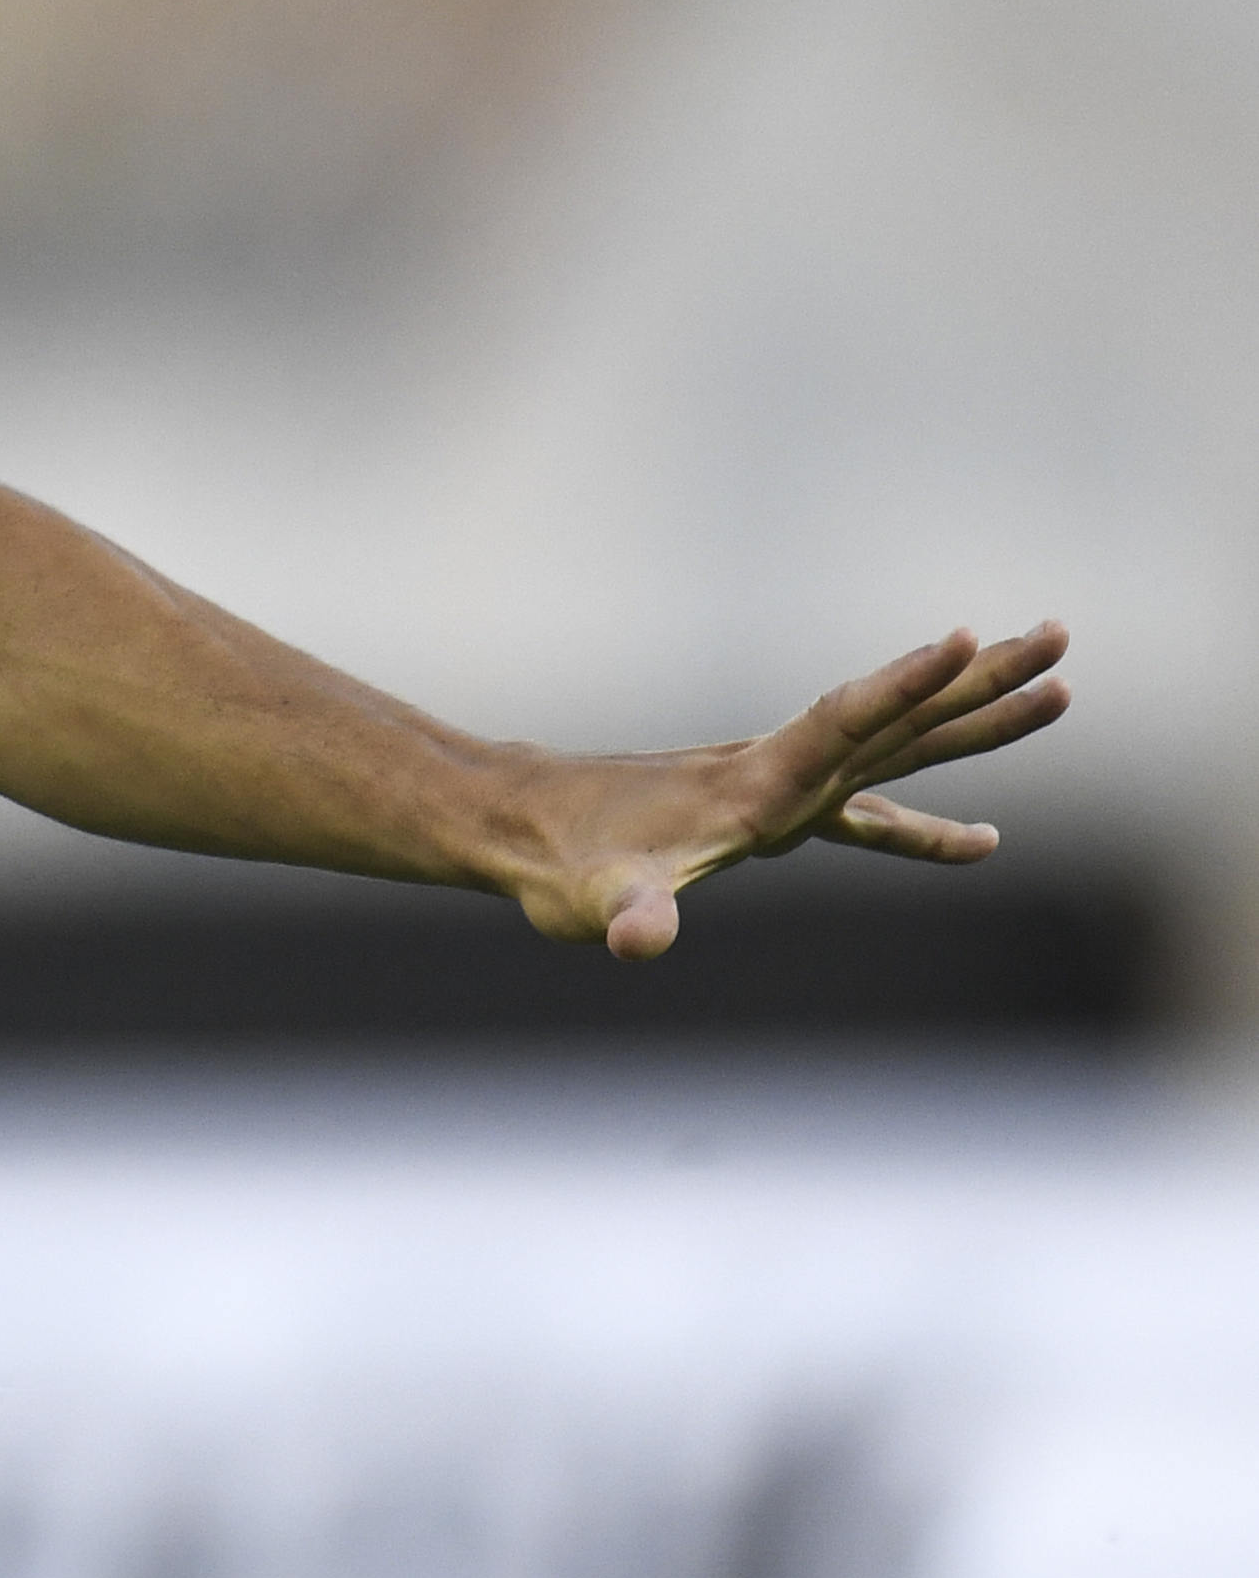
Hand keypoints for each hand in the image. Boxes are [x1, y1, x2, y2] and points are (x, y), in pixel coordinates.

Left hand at [509, 625, 1073, 958]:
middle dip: (983, 682)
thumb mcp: (593, 901)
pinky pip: (870, 805)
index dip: (903, 684)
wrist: (515, 827)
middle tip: (1062, 637)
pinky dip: (925, 818)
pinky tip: (979, 840)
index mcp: (755, 784)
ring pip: (898, 744)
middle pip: (900, 717)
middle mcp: (778, 771)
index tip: (964, 635)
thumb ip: (628, 916)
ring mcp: (780, 786)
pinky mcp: (771, 812)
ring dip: (973, 716)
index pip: (843, 722)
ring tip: (1060, 683)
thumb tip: (639, 942)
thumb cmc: (555, 865)